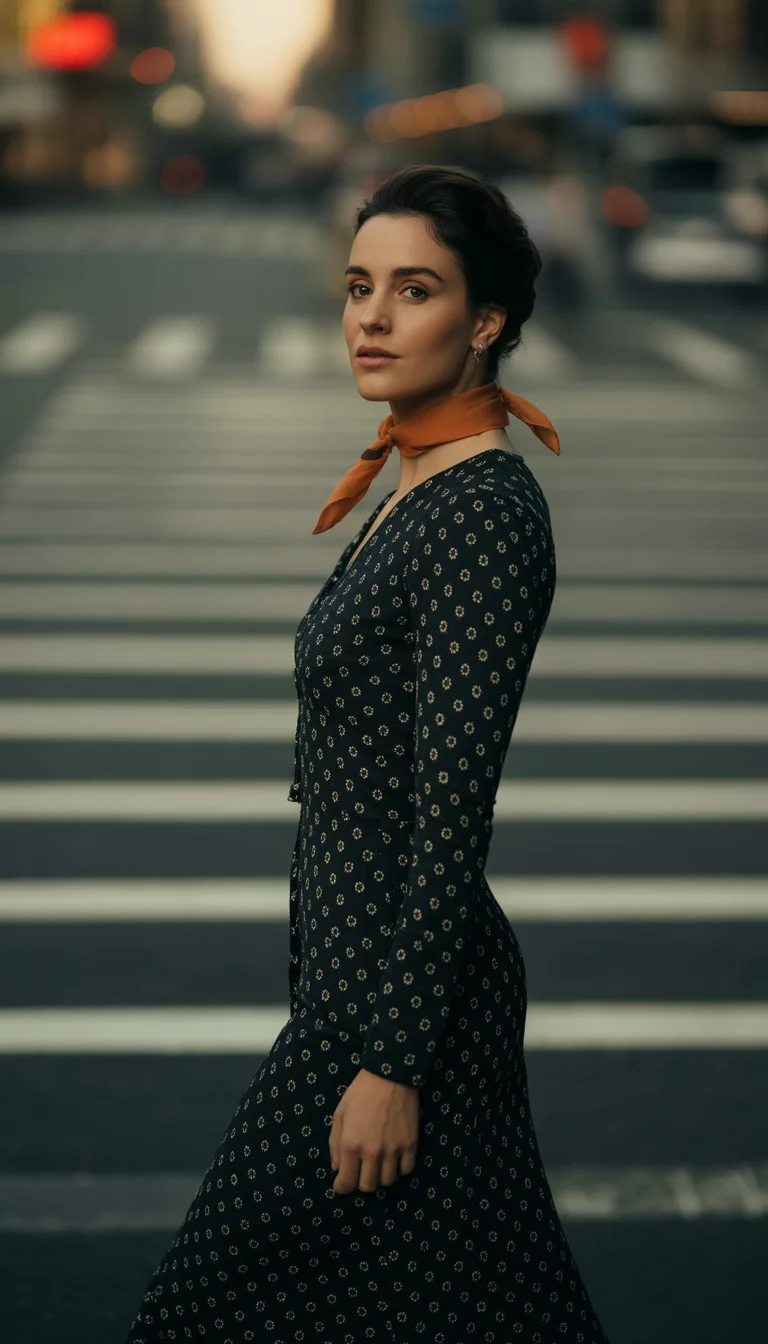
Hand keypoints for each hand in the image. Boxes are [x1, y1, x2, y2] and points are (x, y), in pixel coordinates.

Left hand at [329, 1067, 418, 1193]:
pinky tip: (394, 1158)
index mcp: (350, 1145)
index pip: (346, 1182)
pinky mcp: (410, 1144)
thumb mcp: (339, 1115)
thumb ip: (335, 1144)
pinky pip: (406, 1170)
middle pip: (367, 1186)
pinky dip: (399, 1168)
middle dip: (360, 1182)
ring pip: (387, 1181)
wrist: (390, 1075)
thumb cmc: (360, 1093)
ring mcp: (393, 1150)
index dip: (341, 1187)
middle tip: (360, 1171)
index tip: (341, 1185)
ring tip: (378, 1165)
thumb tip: (336, 1167)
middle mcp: (371, 1153)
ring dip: (380, 1176)